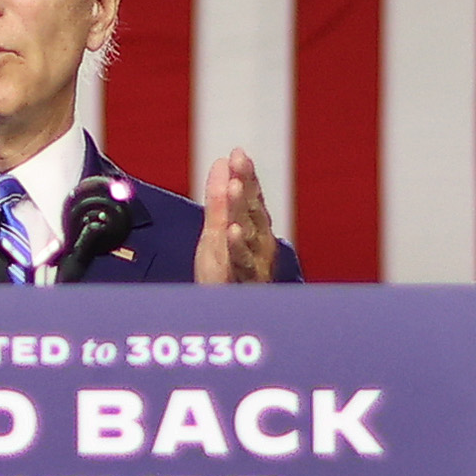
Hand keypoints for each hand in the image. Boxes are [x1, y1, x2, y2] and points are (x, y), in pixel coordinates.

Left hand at [195, 144, 279, 283]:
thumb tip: (222, 161)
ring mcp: (254, 265)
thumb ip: (218, 201)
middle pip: (253, 210)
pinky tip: (232, 231)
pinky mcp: (244, 285)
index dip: (246, 175)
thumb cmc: (225, 279)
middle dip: (247, 184)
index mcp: (254, 232)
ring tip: (234, 187)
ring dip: (242, 209)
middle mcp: (259, 246)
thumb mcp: (216, 234)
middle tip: (239, 160)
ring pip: (250, 233)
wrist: (226, 323)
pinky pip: (242, 264)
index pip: (250, 198)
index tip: (238, 152)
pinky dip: (238, 247)